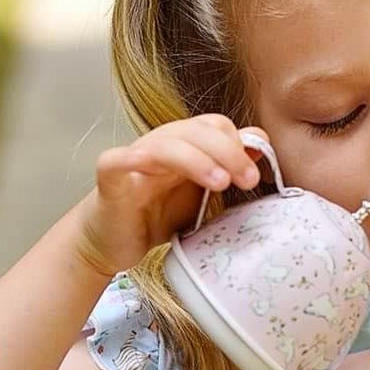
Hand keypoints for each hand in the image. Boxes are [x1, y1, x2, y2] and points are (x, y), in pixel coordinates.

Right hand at [76, 115, 268, 274]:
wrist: (113, 242)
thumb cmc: (156, 217)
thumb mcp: (201, 196)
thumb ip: (227, 170)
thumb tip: (259, 146)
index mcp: (186, 146)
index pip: (216, 126)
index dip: (240, 145)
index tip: (257, 176)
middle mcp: (162, 145)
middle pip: (197, 130)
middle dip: (228, 152)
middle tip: (248, 180)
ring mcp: (135, 158)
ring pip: (167, 144)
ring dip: (198, 159)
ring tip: (221, 182)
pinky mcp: (110, 176)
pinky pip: (120, 160)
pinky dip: (136, 159)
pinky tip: (155, 170)